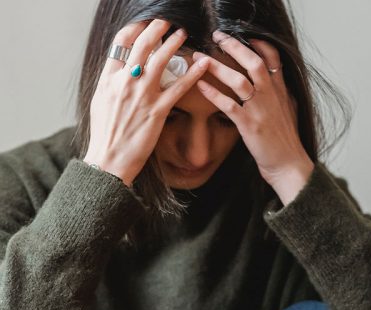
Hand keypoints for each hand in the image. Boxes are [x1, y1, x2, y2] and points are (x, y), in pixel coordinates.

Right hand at [83, 19, 208, 186]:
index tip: (145, 23)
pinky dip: (193, 73)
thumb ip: (110, 83)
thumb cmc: (105, 135)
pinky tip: (203, 64)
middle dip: (157, 28)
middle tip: (167, 21)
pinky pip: (179, 87)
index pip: (121, 42)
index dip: (136, 29)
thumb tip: (118, 70)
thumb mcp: (100, 102)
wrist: (109, 158)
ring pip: (160, 60)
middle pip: (142, 45)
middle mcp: (125, 82)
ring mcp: (142, 95)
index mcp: (108, 79)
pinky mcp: (157, 111)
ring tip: (183, 34)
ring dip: (174, 42)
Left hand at [191, 31, 313, 186]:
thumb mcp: (289, 111)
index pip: (272, 58)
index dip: (259, 43)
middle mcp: (271, 96)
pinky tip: (201, 86)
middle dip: (234, 46)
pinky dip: (213, 94)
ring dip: (218, 67)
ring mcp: (260, 110)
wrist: (288, 164)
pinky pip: (228, 106)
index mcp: (280, 91)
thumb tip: (278, 82)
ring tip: (200, 58)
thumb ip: (282, 94)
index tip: (245, 35)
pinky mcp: (249, 126)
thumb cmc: (286, 141)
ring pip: (239, 81)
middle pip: (253, 62)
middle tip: (217, 36)